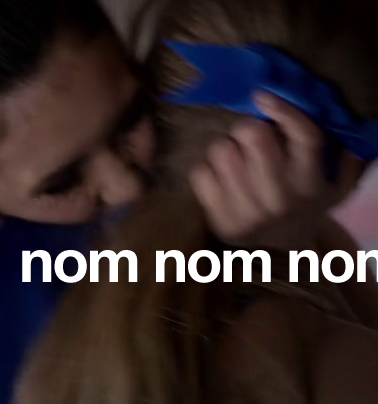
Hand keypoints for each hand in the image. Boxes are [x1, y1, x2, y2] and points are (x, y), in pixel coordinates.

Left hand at [188, 91, 334, 248]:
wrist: (284, 249)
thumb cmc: (306, 202)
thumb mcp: (334, 181)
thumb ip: (338, 152)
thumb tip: (328, 115)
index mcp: (311, 182)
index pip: (304, 137)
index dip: (284, 110)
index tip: (262, 96)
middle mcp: (281, 198)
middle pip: (253, 136)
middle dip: (248, 128)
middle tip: (249, 138)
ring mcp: (249, 213)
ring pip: (221, 150)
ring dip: (226, 148)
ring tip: (235, 161)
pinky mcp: (222, 221)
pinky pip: (199, 173)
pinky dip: (207, 169)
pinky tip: (221, 179)